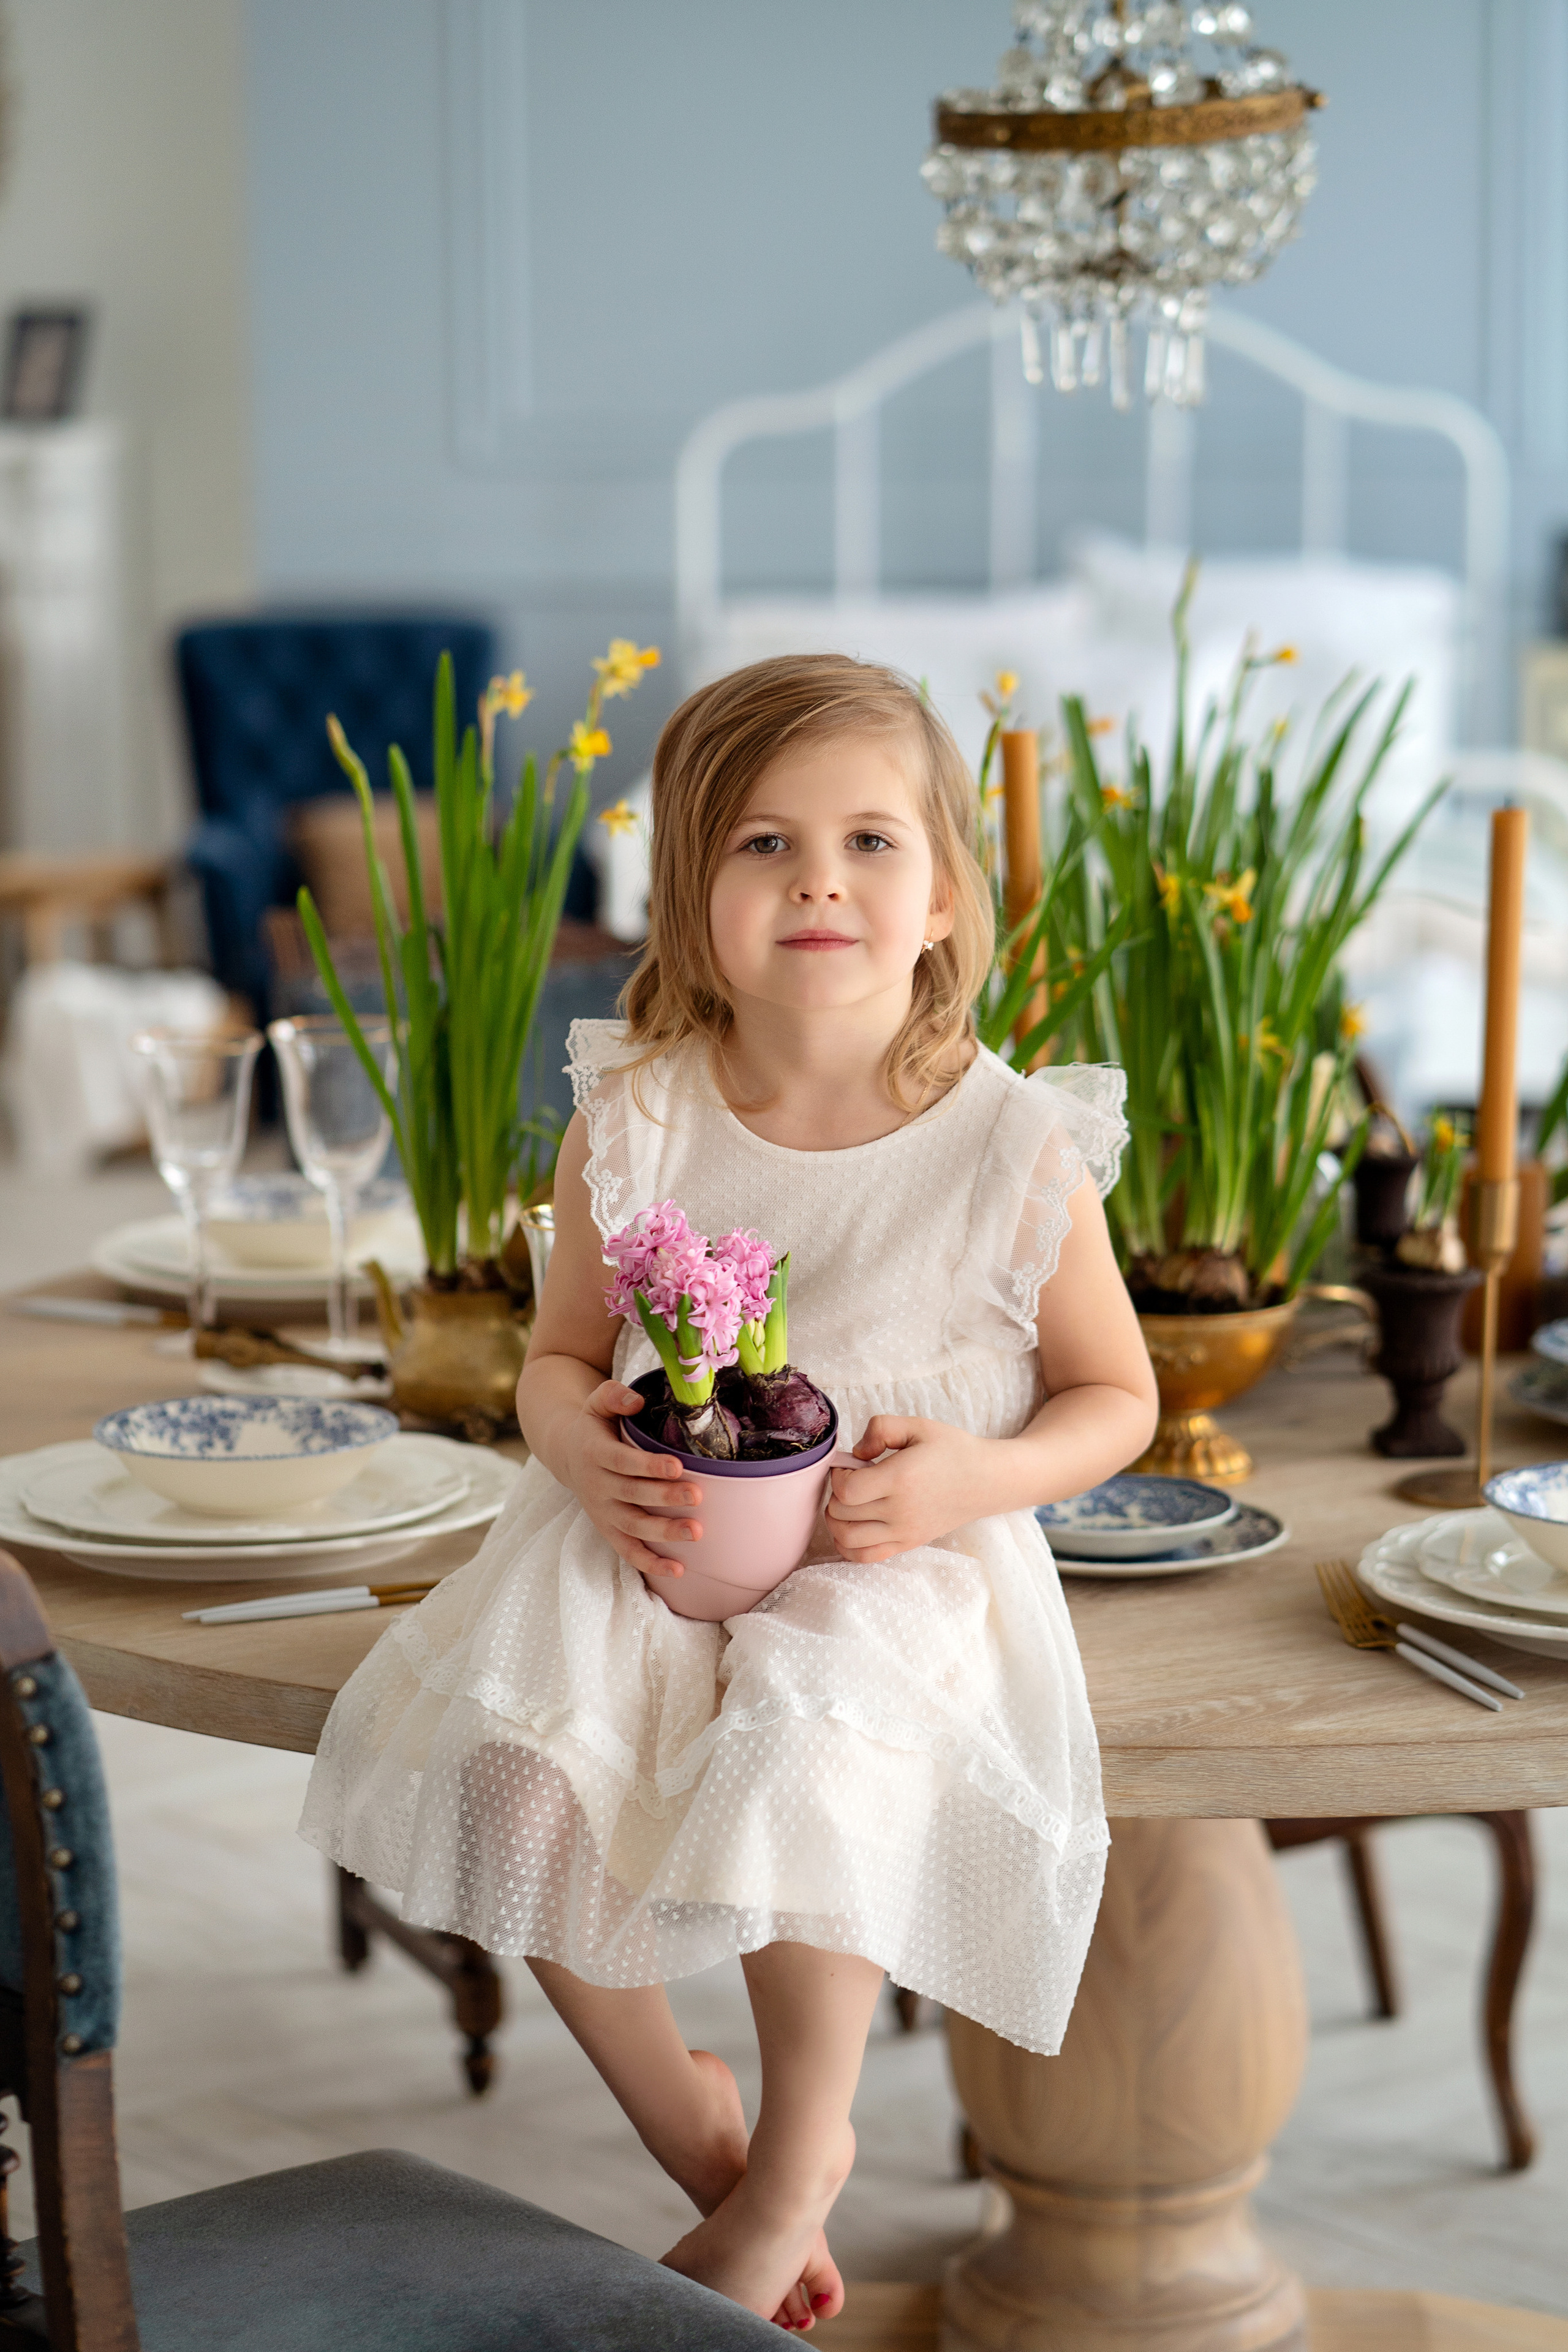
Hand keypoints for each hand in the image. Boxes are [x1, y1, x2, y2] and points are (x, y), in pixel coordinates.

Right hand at [562, 1381, 702, 1579]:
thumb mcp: (596, 1402)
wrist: (567, 1453)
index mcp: (594, 1452)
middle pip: (631, 1495)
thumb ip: (613, 1395)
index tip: (677, 1465)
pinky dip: (650, 1563)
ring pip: (632, 1526)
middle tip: (697, 1496)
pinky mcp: (608, 1528)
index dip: (648, 1465)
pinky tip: (678, 1570)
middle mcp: (596, 1485)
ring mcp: (602, 1510)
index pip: (622, 1461)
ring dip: (663, 1531)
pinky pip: (627, 1550)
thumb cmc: (594, 1425)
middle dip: (664, 1497)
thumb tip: (636, 1402)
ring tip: (695, 1532)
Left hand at [825, 1415, 990, 1564]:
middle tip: (849, 1482)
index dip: (837, 1476)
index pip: (847, 1490)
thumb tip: (856, 1454)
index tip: (848, 1466)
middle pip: (841, 1514)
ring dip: (836, 1522)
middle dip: (834, 1496)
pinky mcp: (908, 1544)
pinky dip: (848, 1547)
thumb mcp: (918, 1426)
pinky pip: (866, 1557)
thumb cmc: (952, 1450)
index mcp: (900, 1479)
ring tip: (847, 1505)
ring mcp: (904, 1532)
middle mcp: (900, 1510)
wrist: (985, 1480)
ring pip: (847, 1539)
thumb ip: (880, 1428)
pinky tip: (851, 1528)